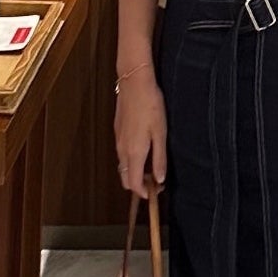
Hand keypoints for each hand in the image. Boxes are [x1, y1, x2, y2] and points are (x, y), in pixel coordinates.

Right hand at [114, 69, 166, 197]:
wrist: (134, 84)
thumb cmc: (151, 106)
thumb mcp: (161, 134)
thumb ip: (159, 159)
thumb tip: (159, 179)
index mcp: (134, 153)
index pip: (133, 183)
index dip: (143, 193)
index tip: (155, 192)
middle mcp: (122, 150)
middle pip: (125, 178)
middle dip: (138, 184)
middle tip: (155, 181)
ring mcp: (118, 140)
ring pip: (123, 166)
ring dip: (134, 172)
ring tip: (151, 166)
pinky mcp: (117, 132)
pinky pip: (122, 154)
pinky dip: (131, 160)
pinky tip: (143, 150)